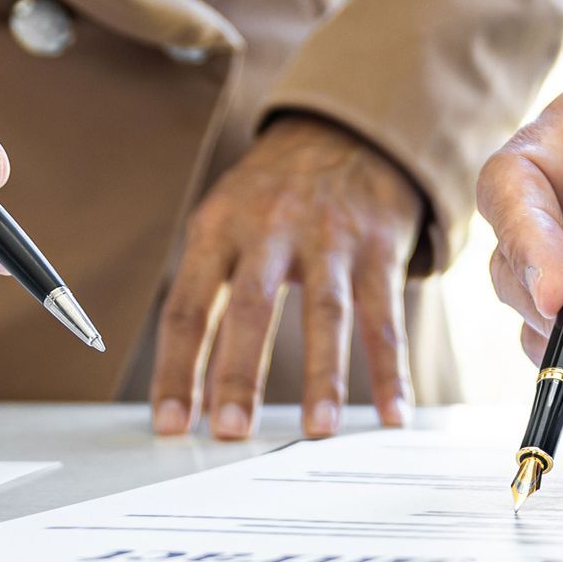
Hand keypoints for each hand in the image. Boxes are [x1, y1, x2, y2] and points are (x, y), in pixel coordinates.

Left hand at [150, 114, 424, 440]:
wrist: (346, 131)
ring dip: (322, 376)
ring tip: (317, 429)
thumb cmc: (273, 195)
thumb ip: (208, 288)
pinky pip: (386, 316)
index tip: (171, 423)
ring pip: (326, 312)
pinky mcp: (380, 247)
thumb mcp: (225, 219)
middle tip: (231, 431)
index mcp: (219, 227)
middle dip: (240, 373)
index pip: (188, 307)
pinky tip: (392, 412)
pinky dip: (390, 370)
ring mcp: (330, 237)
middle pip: (251, 308)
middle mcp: (272, 228)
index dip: (177, 368)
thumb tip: (189, 386)